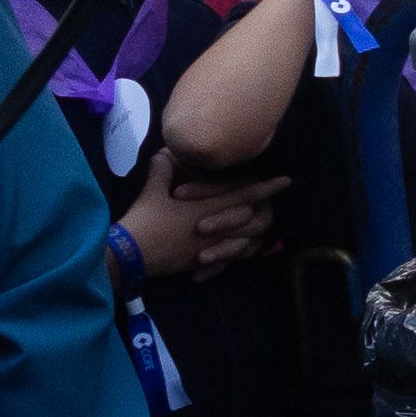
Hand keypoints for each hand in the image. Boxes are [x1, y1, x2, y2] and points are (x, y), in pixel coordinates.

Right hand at [118, 153, 289, 280]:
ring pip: (247, 241)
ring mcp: (211, 249)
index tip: (286, 180)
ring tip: (264, 225)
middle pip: (254, 222)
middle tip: (275, 203)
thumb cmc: (142, 222)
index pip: (244, 196)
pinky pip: (231, 259)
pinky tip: (244, 248)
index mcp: (207, 210)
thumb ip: (162, 172)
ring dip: (257, 233)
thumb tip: (163, 153)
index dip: (266, 188)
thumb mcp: (152, 192)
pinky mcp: (202, 262)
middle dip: (268, 211)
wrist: (129, 256)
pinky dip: (240, 252)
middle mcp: (216, 230)